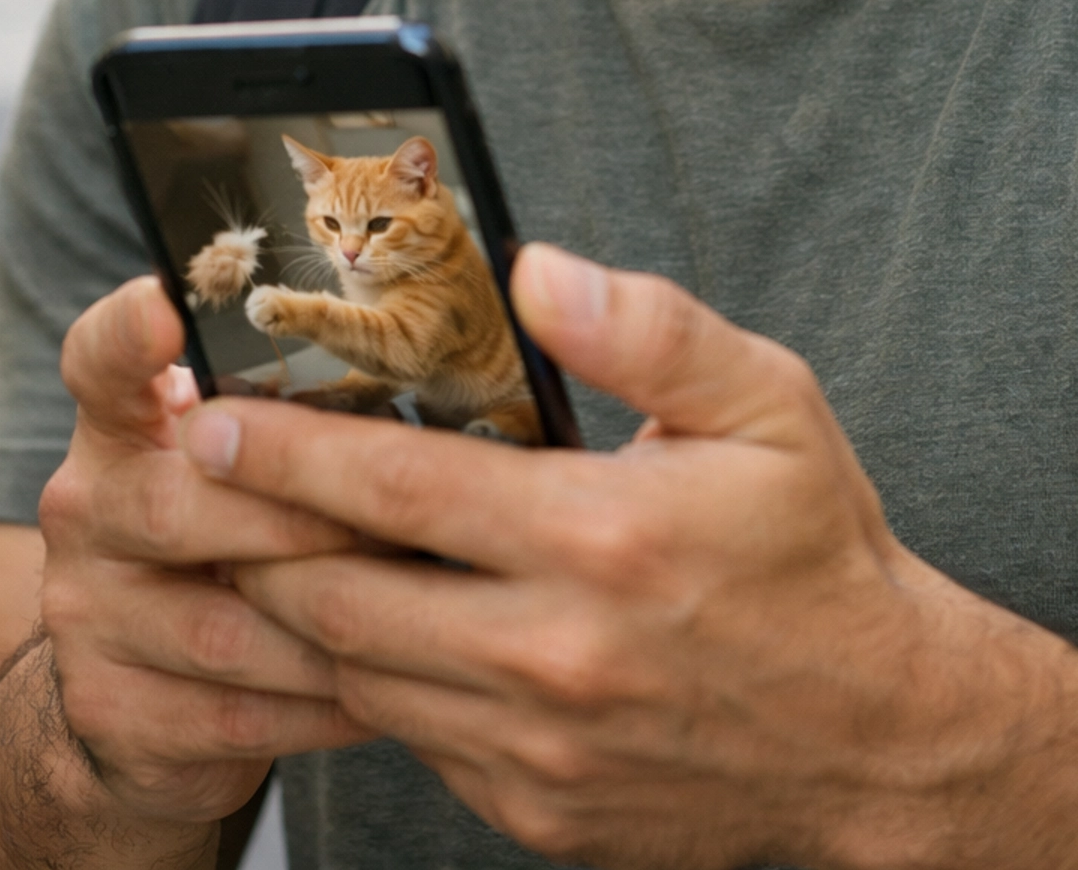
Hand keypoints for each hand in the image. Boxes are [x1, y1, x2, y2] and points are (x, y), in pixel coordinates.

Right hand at [39, 276, 375, 832]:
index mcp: (120, 425)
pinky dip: (324, 706)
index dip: (127, 332)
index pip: (100, 358)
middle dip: (295, 523)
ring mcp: (87, 615)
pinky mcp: (110, 710)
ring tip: (423, 615)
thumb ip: (290, 413)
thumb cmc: (231, 536)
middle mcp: (87, 509)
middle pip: (173, 506)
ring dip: (331, 628)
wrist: (137, 687)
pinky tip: (387, 687)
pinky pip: (236, 718)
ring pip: (220, 628)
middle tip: (395, 530)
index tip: (165, 305)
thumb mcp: (239, 459)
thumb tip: (445, 351)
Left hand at [176, 248, 1077, 869]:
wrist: (881, 740)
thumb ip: (649, 327)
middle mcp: (552, 657)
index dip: (286, 454)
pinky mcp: (535, 809)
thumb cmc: (819, 555)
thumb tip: (535, 268)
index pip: (394, 493)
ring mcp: (537, 750)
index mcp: (597, 541)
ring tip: (254, 545)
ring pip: (360, 679)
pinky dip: (371, 680)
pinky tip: (364, 623)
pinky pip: (413, 739)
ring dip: (295, 612)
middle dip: (252, 537)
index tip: (212, 418)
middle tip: (197, 482)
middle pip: (341, 600)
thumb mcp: (767, 405)